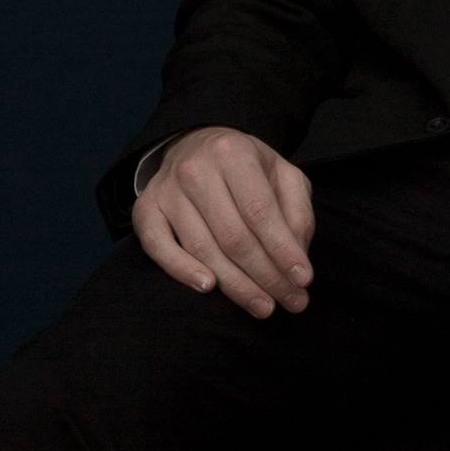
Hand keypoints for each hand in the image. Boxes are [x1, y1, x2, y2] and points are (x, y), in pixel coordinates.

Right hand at [133, 127, 315, 317]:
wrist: (195, 145)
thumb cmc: (246, 168)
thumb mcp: (283, 174)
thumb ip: (298, 211)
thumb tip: (296, 257)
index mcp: (233, 153)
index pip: (260, 212)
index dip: (282, 250)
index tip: (303, 280)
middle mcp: (195, 169)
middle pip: (233, 237)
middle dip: (266, 276)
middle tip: (291, 302)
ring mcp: (166, 190)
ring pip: (202, 248)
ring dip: (236, 285)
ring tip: (263, 306)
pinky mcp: (146, 209)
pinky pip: (158, 247)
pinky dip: (181, 270)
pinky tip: (208, 287)